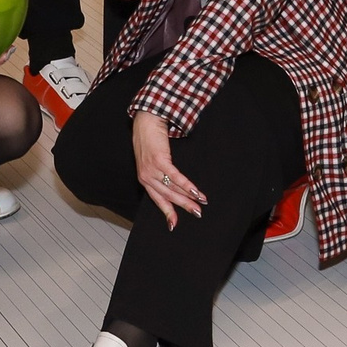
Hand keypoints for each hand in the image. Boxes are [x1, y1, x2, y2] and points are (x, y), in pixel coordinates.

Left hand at [132, 110, 206, 228]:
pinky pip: (175, 177)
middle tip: (197, 213)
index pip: (157, 199)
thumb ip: (159, 172)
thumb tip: (174, 183)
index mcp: (145, 179)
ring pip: (172, 188)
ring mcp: (151, 169)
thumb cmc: (150, 139)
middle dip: (184, 206)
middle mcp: (146, 177)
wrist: (146, 121)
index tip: (174, 225)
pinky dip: (187, 185)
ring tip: (202, 202)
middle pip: (167, 196)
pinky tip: (196, 191)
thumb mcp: (152, 160)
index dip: (167, 212)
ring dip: (189, 197)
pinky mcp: (159, 161)